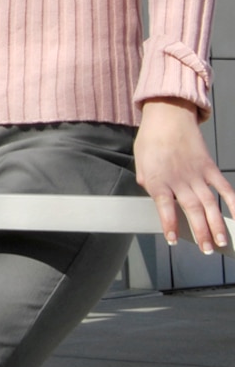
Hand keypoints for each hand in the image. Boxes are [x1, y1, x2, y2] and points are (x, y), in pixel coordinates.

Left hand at [135, 97, 234, 253]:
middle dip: (201, 232)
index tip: (172, 240)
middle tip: (207, 249)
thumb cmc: (151, 141)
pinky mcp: (210, 167)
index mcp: (159, 179)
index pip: (164, 207)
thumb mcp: (140, 164)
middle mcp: (179, 179)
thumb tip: (158, 201)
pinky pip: (224, 188)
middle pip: (193, 209)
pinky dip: (234, 203)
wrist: (168, 116)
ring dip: (216, 224)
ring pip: (210, 203)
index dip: (169, 224)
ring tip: (222, 242)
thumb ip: (149, 185)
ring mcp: (197, 174)